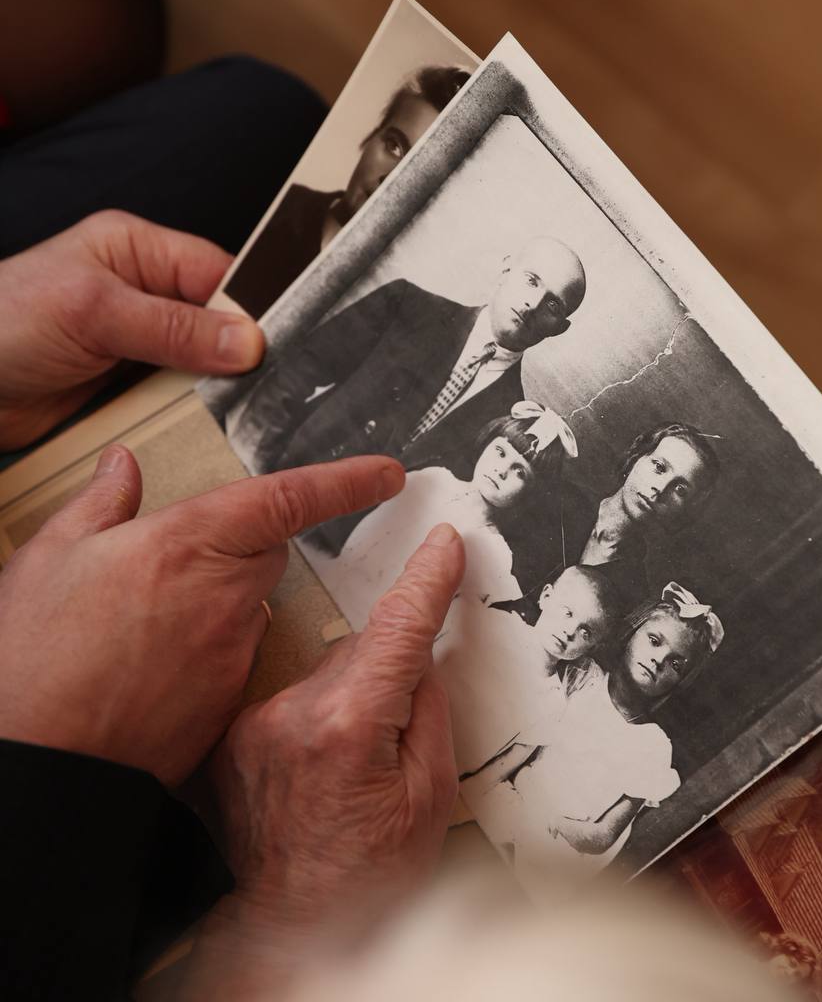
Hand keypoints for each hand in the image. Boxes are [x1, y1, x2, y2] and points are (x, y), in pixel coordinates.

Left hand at [0, 210, 265, 448]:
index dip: (251, 306)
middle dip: (238, 351)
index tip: (284, 342)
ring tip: (247, 409)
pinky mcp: (125, 385)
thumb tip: (246, 341)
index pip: (217, 271)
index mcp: (137, 249)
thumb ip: (173, 326)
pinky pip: (174, 397)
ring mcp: (135, 341)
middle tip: (270, 383)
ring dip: (216, 388)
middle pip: (216, 320)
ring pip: (201, 364)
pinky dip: (190, 414)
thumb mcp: (93, 312)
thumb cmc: (2, 321)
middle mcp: (142, 292)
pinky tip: (209, 426)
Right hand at [0, 446, 403, 786]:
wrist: (39, 757)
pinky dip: (207, 654)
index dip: (346, 482)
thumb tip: (121, 466)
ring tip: (146, 625)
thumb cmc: (34, 655)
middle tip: (176, 562)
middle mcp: (224, 595)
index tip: (385, 474)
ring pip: (248, 609)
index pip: (290, 499)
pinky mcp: (225, 702)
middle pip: (266, 555)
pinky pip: (233, 661)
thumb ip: (100, 503)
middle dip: (240, 548)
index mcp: (190, 543)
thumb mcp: (51, 556)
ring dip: (219, 603)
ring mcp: (229, 653)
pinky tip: (153, 669)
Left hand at [181, 523, 464, 998]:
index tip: (444, 544)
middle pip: (359, 651)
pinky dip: (315, 718)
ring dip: (349, 700)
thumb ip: (426, 710)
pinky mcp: (234, 738)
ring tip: (350, 769)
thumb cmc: (369, 877)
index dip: (427, 580)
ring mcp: (254, 725)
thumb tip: (419, 654)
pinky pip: (291, 698)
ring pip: (324, 673)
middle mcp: (291, 714)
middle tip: (396, 735)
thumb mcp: (430, 795)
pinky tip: (318, 769)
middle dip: (388, 673)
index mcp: (348, 726)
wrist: (291, 928)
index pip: (398, 628)